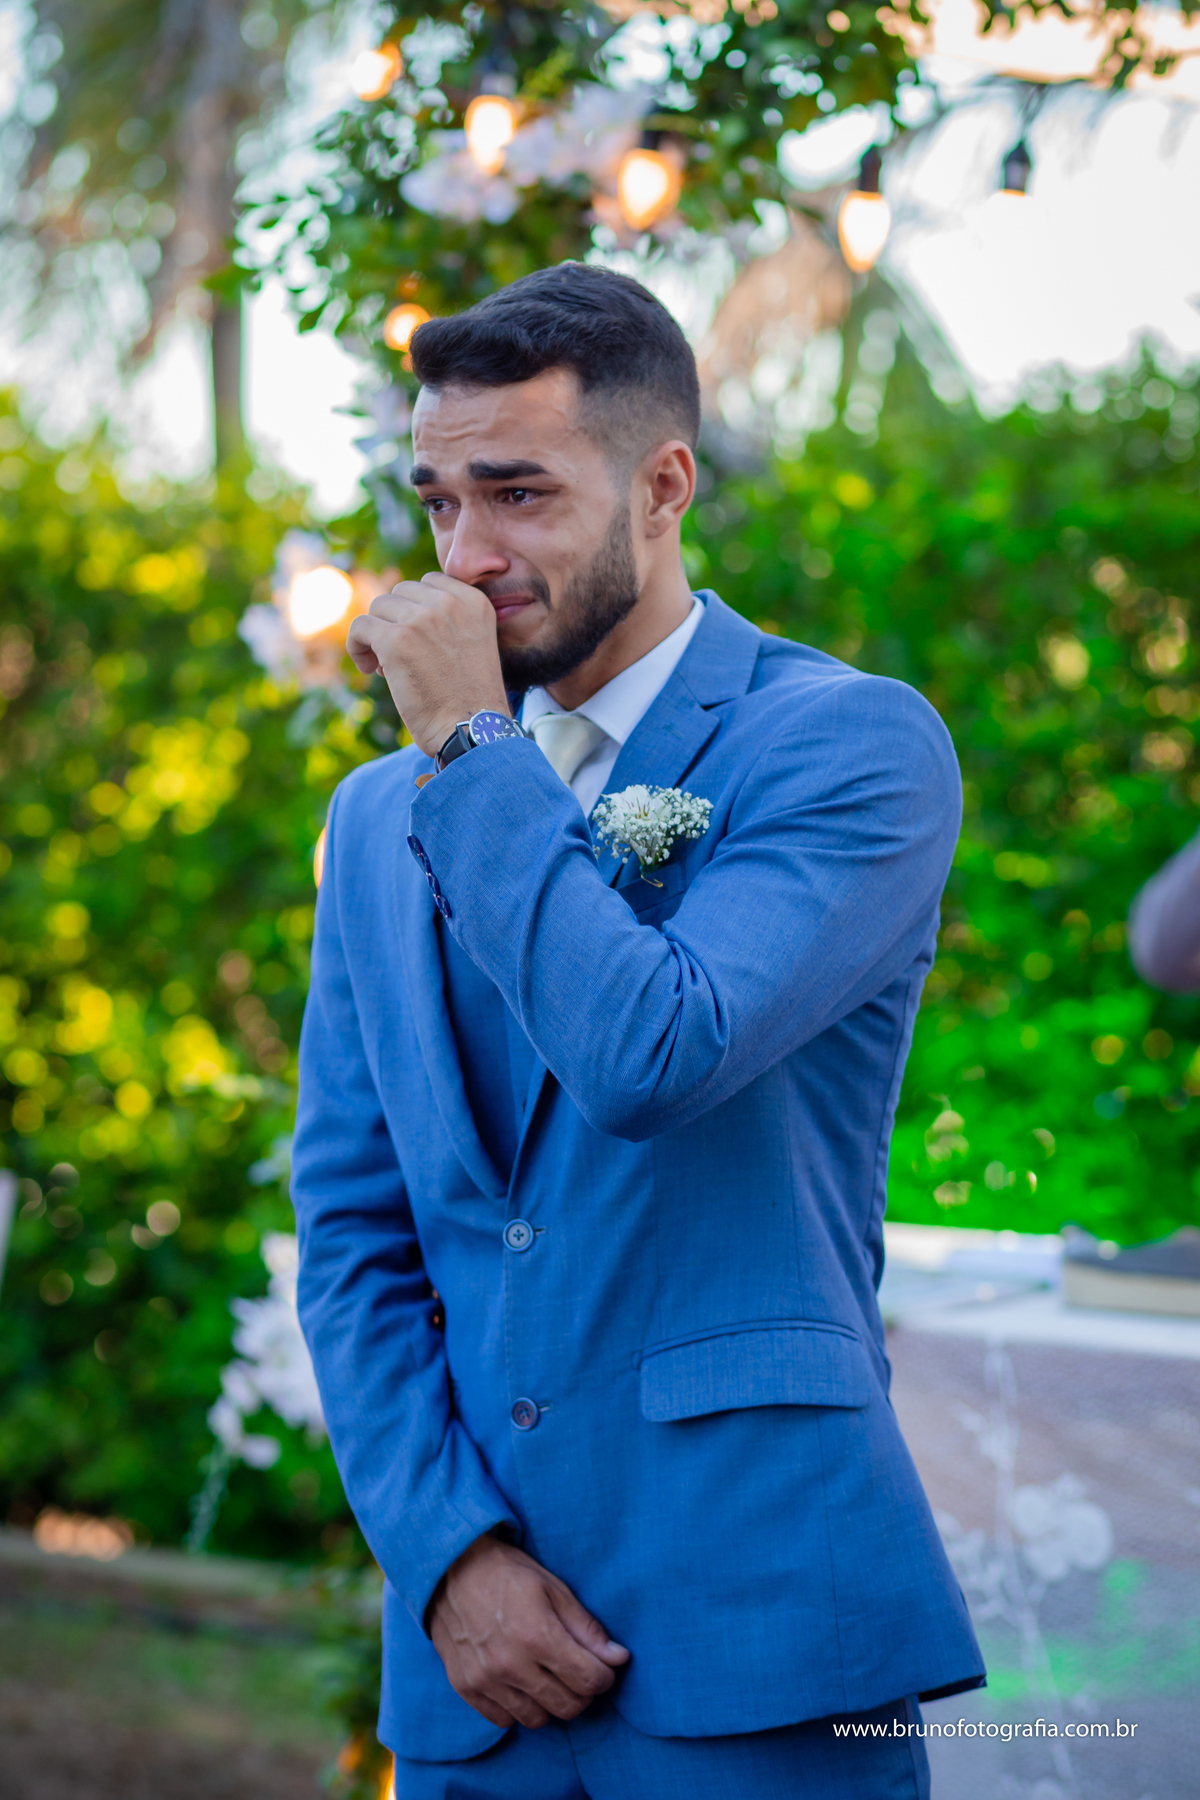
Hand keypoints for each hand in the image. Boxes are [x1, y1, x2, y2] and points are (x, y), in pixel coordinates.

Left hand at [346, 573, 509, 755]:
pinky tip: (370, 668)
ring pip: (378, 607)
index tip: (418, 641)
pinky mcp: (397, 640)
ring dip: (377, 634)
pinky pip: (361, 627)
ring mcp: (423, 619)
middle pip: (400, 593)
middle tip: (402, 657)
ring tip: (387, 666)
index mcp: (474, 601)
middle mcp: (450, 603)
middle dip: (396, 621)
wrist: (472, 729)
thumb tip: (399, 609)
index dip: (415, 611)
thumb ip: (448, 620)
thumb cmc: (470, 699)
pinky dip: (358, 646)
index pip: (428, 583)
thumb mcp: (472, 644)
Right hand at [427, 1534, 630, 1729]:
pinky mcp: (465, 1688)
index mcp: (537, 1635)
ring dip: (551, 1702)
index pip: (588, 1680)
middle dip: (582, 1693)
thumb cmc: (509, 1575)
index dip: (603, 1677)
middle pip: (567, 1707)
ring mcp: (485, 1680)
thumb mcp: (555, 1590)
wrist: (451, 1569)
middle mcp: (511, 1664)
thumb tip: (619, 1658)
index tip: (602, 1667)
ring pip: (537, 1719)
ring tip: (548, 1677)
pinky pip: (505, 1720)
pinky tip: (520, 1683)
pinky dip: (519, 1708)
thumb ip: (587, 1629)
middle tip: (577, 1672)